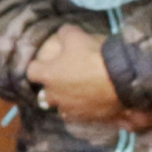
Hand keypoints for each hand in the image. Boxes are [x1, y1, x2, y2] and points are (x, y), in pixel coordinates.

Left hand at [25, 26, 151, 130]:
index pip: (31, 72)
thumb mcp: (76, 35)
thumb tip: (62, 33)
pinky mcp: (85, 118)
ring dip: (66, 99)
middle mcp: (55, 95)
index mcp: (48, 75)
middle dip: (53, 86)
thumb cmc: (93, 56)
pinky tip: (91, 102)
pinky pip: (78, 115)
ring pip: (61, 106)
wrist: (120, 79)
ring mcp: (70, 109)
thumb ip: (64, 33)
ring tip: (80, 92)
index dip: (38, 66)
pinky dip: (81, 109)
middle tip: (65, 78)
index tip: (46, 63)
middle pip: (46, 93)